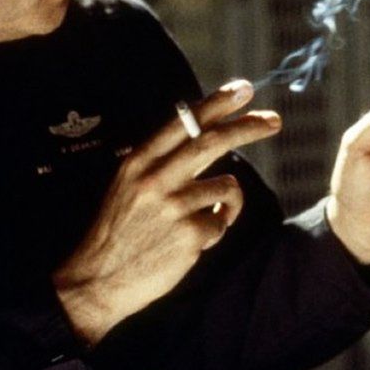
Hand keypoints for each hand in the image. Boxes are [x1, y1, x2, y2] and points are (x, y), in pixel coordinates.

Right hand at [52, 80, 280, 344]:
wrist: (95, 280)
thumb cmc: (117, 232)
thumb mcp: (127, 185)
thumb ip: (161, 162)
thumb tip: (206, 138)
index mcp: (138, 162)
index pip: (184, 123)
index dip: (216, 103)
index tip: (242, 89)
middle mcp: (155, 179)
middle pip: (211, 142)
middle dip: (248, 127)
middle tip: (274, 120)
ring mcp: (173, 207)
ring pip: (227, 185)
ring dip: (228, 200)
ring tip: (208, 217)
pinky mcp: (189, 235)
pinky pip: (221, 222)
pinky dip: (216, 229)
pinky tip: (193, 241)